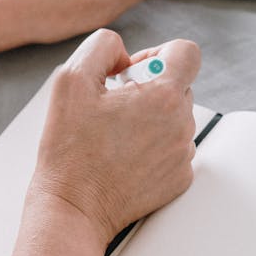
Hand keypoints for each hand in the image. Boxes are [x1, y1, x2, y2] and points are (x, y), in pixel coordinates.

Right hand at [31, 28, 199, 246]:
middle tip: (114, 108)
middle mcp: (180, 125)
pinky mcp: (179, 179)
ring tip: (114, 136)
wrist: (73, 208)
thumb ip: (102, 47)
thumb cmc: (69, 152)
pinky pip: (173, 149)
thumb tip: (122, 52)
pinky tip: (123, 157)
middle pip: (179, 85)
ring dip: (151, 119)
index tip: (134, 72)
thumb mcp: (70, 80)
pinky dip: (152, 148)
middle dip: (149, 89)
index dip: (157, 53)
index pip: (186, 52)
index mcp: (162, 96)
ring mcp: (182, 155)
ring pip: (176, 118)